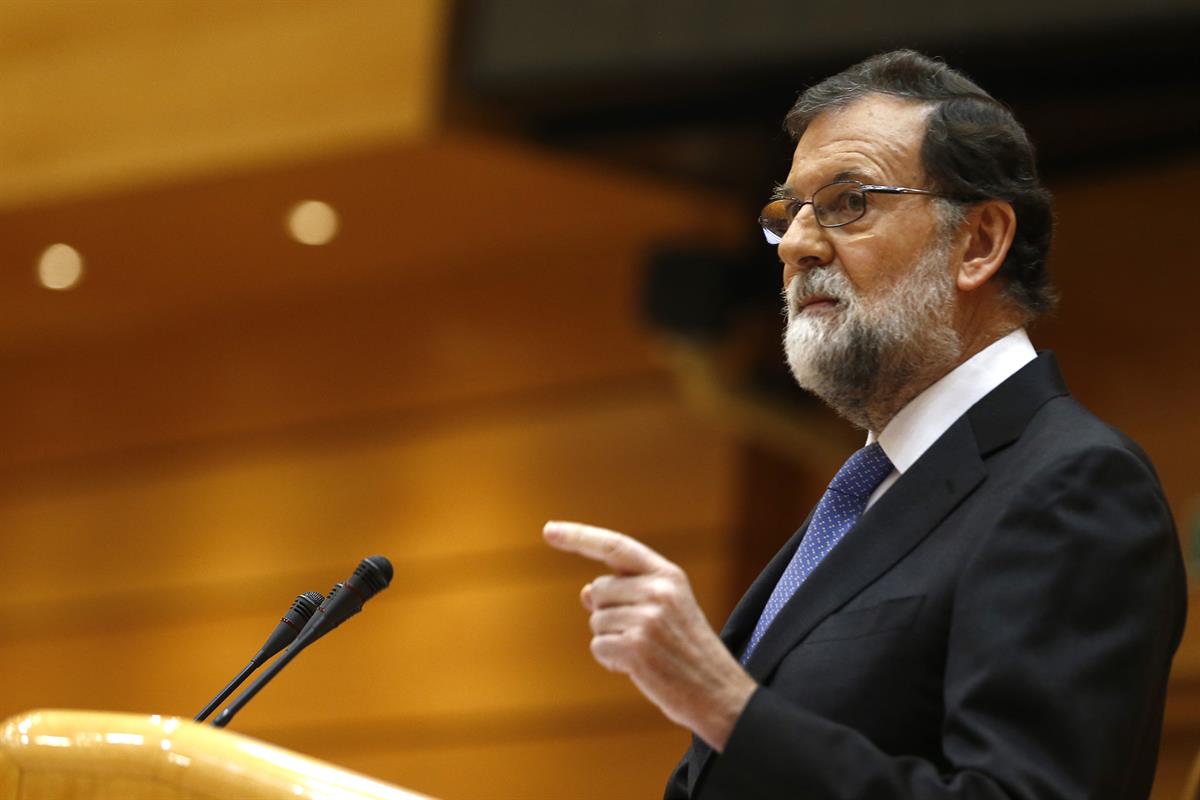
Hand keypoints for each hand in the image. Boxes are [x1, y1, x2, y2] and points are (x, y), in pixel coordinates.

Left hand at [543, 520, 756, 750]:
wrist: (717, 693)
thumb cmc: (687, 651)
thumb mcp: (667, 609)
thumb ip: (629, 592)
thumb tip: (586, 592)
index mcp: (668, 574)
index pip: (615, 546)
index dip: (580, 537)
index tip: (549, 530)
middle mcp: (658, 590)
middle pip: (598, 591)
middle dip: (607, 613)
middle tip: (642, 635)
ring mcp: (647, 618)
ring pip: (596, 620)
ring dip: (611, 640)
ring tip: (647, 652)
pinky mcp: (635, 647)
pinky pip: (598, 646)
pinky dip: (611, 660)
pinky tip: (639, 668)